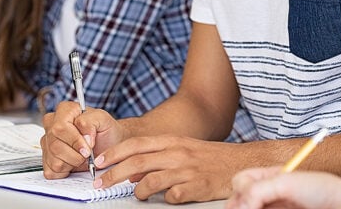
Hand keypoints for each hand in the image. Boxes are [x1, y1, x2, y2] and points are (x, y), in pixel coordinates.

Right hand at [41, 101, 124, 178]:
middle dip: (75, 154)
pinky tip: (74, 164)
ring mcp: (47, 142)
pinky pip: (51, 171)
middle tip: (88, 155)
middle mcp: (52, 125)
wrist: (107, 145)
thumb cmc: (104, 131)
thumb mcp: (103, 120)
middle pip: (55, 144)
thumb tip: (83, 136)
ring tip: (82, 158)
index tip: (88, 147)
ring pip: (54, 160)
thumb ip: (91, 122)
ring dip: (72, 163)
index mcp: (64, 111)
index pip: (60, 127)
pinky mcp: (46, 160)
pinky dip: (66, 172)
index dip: (75, 140)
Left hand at [95, 135, 244, 202]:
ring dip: (138, 191)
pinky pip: (174, 196)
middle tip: (101, 184)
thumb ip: (157, 156)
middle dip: (114, 174)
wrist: (240, 163)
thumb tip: (132, 172)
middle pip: (137, 163)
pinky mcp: (198, 187)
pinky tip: (167, 199)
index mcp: (171, 142)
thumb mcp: (181, 149)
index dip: (114, 153)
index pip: (135, 145)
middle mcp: (177, 153)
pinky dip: (166, 199)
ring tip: (137, 196)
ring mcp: (187, 170)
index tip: (99, 163)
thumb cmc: (209, 157)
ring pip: (151, 181)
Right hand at [228, 169, 340, 208]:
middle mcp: (268, 194)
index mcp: (269, 177)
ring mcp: (274, 208)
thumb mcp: (287, 182)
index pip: (240, 181)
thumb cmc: (323, 189)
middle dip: (241, 206)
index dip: (241, 190)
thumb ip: (259, 189)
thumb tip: (240, 204)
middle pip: (239, 201)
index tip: (251, 202)